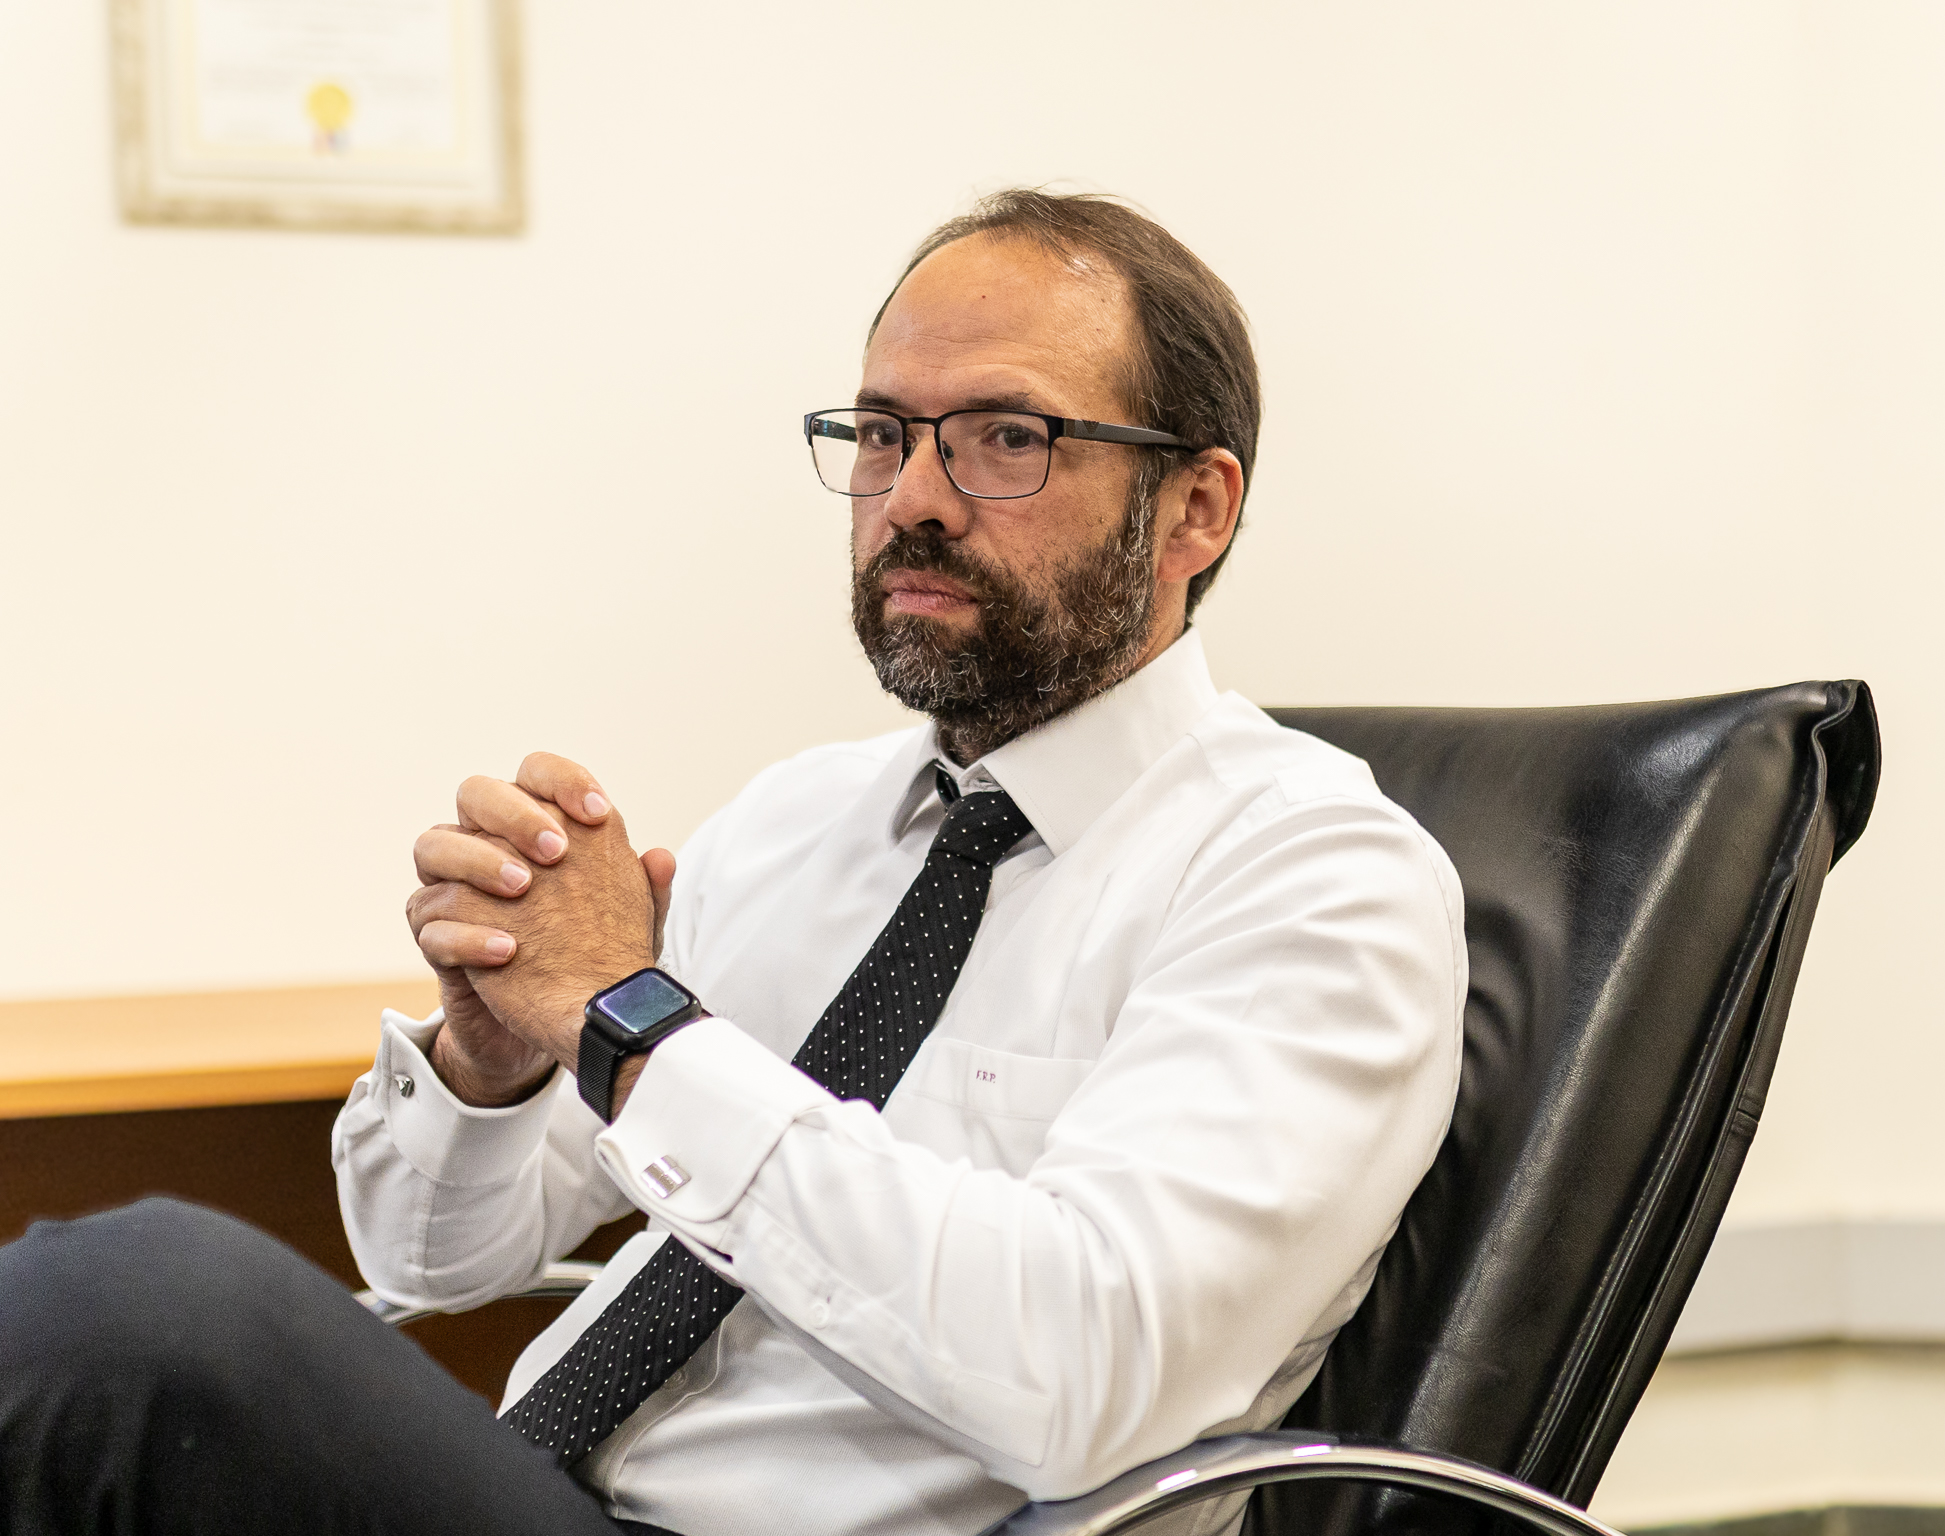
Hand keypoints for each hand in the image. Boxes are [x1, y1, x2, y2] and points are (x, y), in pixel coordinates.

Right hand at [408, 754, 674, 1104]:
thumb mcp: (634, 928)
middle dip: (514, 813)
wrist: (564, 1017)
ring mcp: (455, 888)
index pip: (536, 774)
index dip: (563, 781)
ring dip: (477, 859)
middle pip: (475, 793)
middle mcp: (488, 844)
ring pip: (433, 845)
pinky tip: (509, 949)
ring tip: (523, 888)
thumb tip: (661, 857)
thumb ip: (647, 892)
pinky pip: (427, 919)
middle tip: (555, 851)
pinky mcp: (437, 937)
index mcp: (536, 826)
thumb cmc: (595, 954)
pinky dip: (467, 933)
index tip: (600, 814)